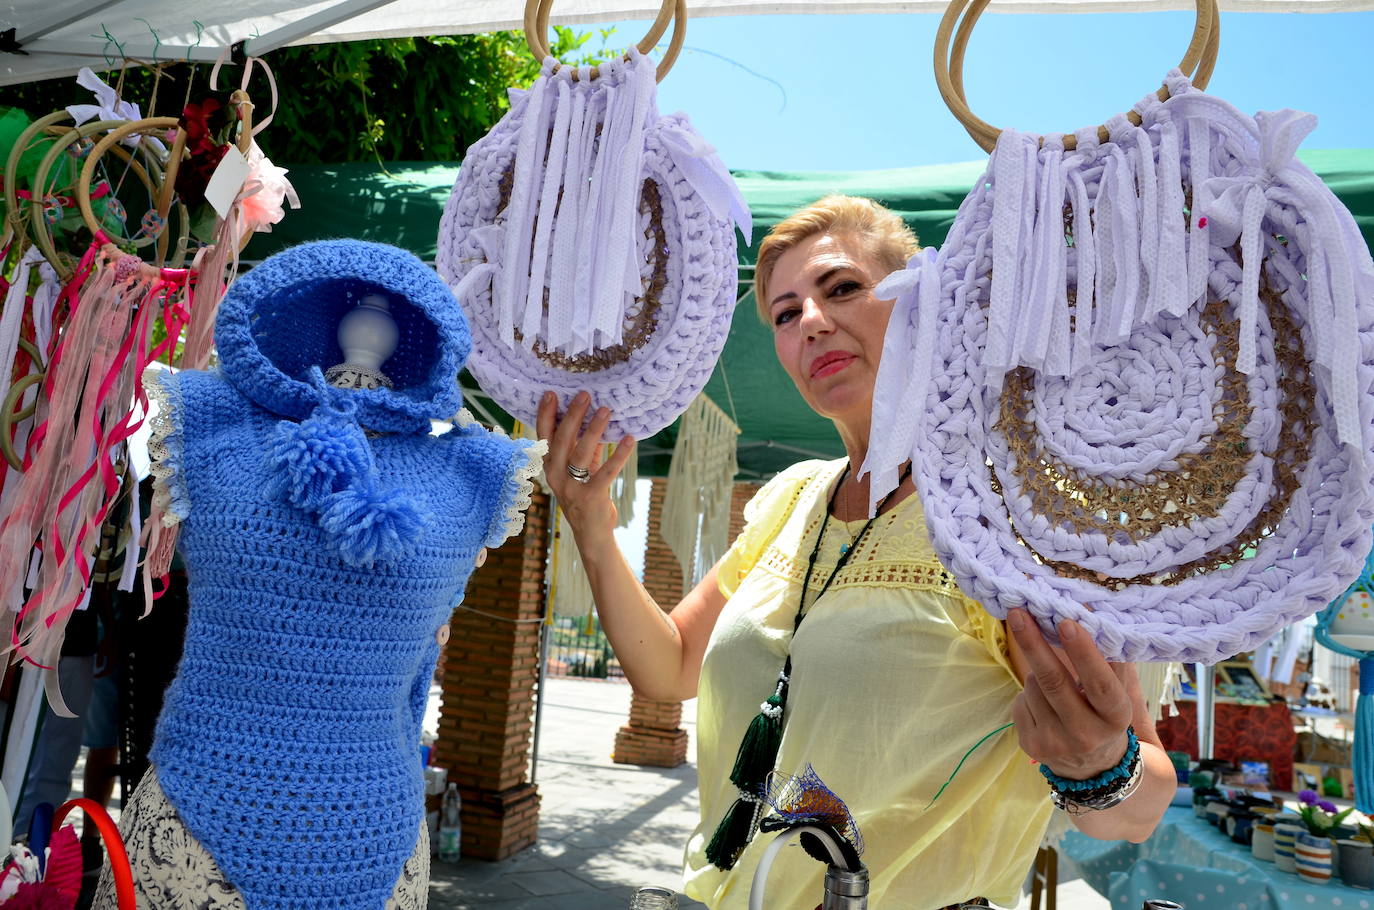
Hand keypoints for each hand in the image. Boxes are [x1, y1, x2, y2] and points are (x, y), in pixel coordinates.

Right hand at [535, 390, 635, 535]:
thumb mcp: (579, 471)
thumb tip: (592, 421)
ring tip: (605, 410)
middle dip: (571, 416)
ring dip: (593, 429)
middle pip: (561, 440)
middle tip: (584, 395)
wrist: (591, 534)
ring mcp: (571, 488)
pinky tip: (629, 439)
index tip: (551, 394)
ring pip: (581, 453)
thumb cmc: (585, 497)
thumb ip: (584, 449)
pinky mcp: (591, 497)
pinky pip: (605, 472)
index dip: (545, 415)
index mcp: (550, 467)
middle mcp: (555, 476)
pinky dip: (618, 455)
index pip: (543, 436)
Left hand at [1007, 608, 1138, 780]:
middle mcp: (1086, 735)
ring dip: (1036, 671)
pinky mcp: (1030, 745)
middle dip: (1034, 643)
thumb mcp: (1118, 694)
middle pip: (1053, 682)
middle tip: (1018, 613)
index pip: (1099, 684)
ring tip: (1053, 680)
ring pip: (1033, 686)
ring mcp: (1055, 743)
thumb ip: (1109, 659)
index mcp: (1115, 718)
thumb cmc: (1104, 715)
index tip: (1066, 622)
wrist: (1093, 768)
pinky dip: (1027, 693)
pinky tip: (1043, 704)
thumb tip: (1086, 612)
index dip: (1083, 653)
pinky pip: (1020, 701)